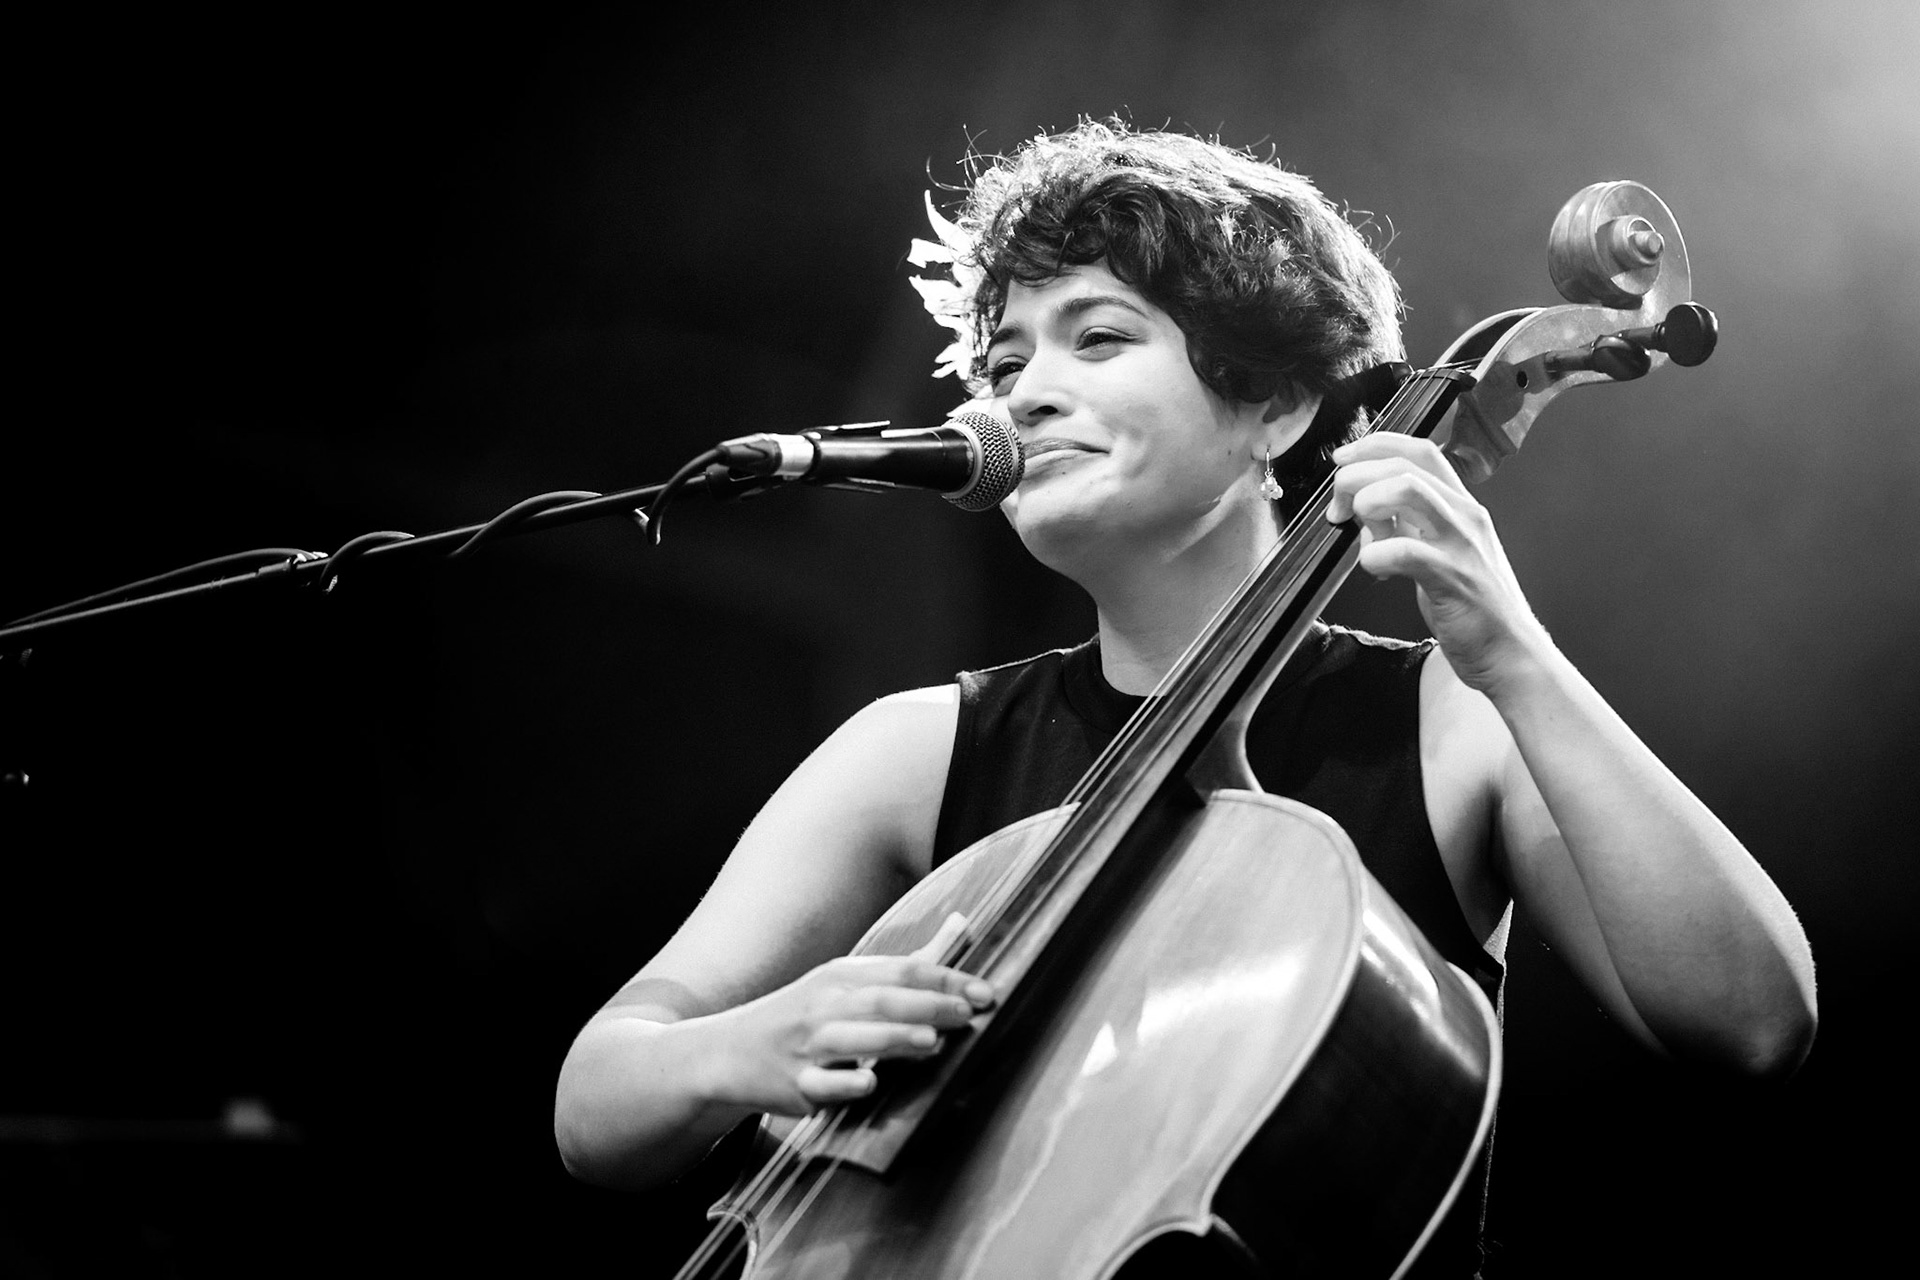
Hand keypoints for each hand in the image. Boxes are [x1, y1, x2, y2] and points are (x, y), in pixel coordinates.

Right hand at [707, 913, 993, 1116]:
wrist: (729, 1051)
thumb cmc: (805, 1015)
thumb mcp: (848, 981)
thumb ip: (910, 962)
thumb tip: (963, 924)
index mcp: (842, 977)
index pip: (900, 970)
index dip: (945, 979)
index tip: (985, 993)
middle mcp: (825, 1006)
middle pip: (880, 1000)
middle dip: (926, 1005)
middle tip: (967, 1013)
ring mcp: (808, 1046)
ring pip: (852, 1039)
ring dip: (893, 1039)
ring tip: (931, 1042)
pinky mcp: (794, 1085)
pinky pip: (820, 1084)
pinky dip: (845, 1082)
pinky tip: (869, 1084)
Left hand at [1325, 433, 1551, 692]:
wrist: (1511, 653)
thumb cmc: (1470, 606)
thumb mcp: (1439, 551)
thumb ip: (1409, 525)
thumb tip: (1366, 508)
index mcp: (1460, 505)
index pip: (1419, 451)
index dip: (1374, 445)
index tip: (1342, 459)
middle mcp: (1465, 515)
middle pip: (1404, 465)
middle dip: (1357, 476)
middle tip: (1338, 508)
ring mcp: (1461, 544)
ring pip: (1407, 490)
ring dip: (1368, 502)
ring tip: (1360, 533)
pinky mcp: (1453, 578)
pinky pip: (1404, 550)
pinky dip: (1374, 555)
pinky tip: (1375, 569)